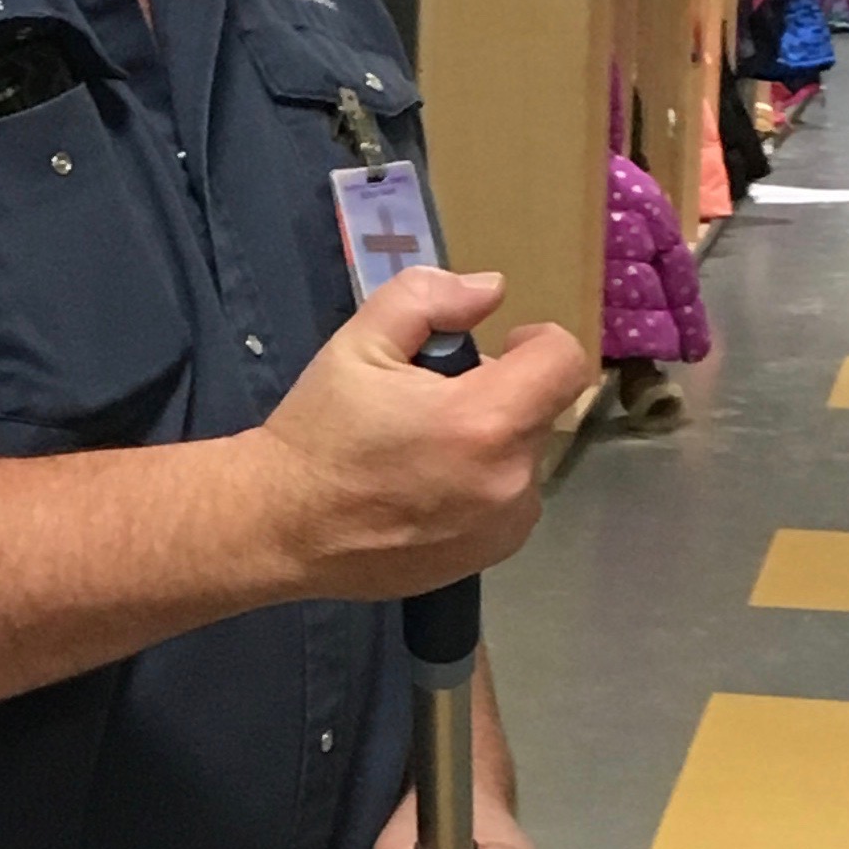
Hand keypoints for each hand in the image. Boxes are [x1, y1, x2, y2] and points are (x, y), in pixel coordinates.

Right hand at [249, 266, 590, 601]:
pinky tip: (427, 491)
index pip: (565, 363)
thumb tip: (491, 290)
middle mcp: (509, 479)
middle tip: (434, 402)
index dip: (536, 343)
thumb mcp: (360, 342)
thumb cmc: (320, 430)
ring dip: (494, 444)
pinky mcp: (489, 558)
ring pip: (526, 459)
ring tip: (427, 451)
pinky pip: (510, 505)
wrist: (283, 526)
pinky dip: (484, 487)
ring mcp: (503, 527)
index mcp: (484, 419)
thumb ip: (428, 299)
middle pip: (541, 411)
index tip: (498, 349)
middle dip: (501, 394)